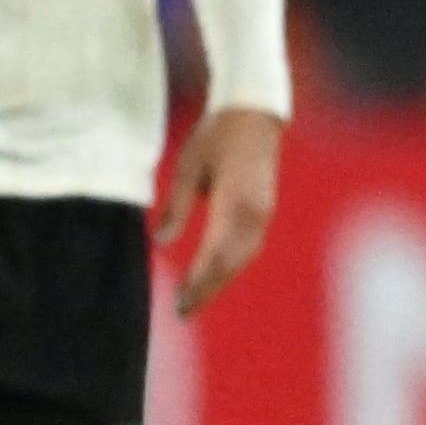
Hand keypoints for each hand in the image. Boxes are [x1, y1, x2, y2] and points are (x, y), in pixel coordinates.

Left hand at [156, 104, 284, 317]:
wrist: (255, 113)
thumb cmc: (217, 135)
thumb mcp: (187, 166)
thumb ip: (176, 205)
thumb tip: (161, 242)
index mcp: (234, 203)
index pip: (215, 254)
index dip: (198, 282)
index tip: (180, 302)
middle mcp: (254, 214)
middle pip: (231, 263)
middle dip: (207, 288)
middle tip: (183, 311)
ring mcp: (263, 213)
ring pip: (241, 258)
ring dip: (220, 280)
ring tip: (196, 298)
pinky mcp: (264, 210)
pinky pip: (248, 247)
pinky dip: (231, 265)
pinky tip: (217, 274)